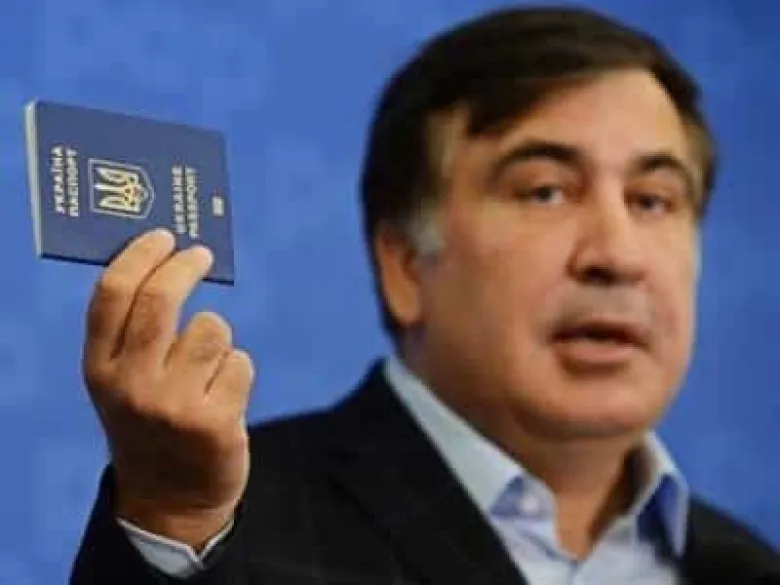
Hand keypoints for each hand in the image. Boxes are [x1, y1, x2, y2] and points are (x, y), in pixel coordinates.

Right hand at [82, 229, 254, 549]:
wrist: (169, 502)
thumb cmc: (149, 425)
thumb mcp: (120, 384)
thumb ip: (132, 333)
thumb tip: (163, 261)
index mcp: (100, 369)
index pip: (112, 296)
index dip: (140, 256)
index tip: (164, 236)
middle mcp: (131, 385)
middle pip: (161, 301)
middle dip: (185, 266)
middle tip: (200, 254)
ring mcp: (173, 405)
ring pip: (213, 329)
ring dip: (217, 338)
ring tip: (207, 371)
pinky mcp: (215, 422)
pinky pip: (240, 361)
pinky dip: (237, 370)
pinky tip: (223, 398)